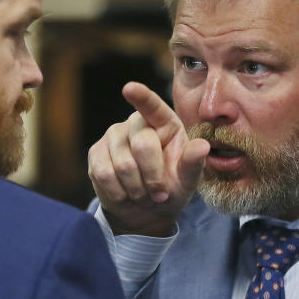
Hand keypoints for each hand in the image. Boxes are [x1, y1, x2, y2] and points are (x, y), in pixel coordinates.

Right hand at [88, 82, 209, 235]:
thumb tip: (203, 146)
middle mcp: (137, 123)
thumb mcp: (187, 181)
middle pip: (142, 145)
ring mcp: (113, 135)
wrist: (144, 210)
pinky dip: (119, 193)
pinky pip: (104, 174)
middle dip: (153, 178)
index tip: (129, 88)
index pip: (153, 106)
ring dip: (137, 190)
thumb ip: (193, 164)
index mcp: (165, 123)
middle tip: (159, 195)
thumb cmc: (170, 189)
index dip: (141, 97)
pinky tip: (126, 195)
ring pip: (122, 165)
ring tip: (144, 196)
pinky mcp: (96, 152)